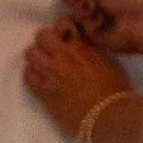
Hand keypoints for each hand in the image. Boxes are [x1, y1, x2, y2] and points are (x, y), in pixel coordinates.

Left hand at [24, 18, 129, 138]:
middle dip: (46, 40)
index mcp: (80, 47)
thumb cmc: (115, 91)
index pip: (61, 24)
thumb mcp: (107, 62)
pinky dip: (32, 74)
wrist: (107, 118)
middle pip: (41, 36)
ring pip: (30, 54)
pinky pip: (27, 76)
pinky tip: (40, 78)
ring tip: (44, 65)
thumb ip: (90, 50)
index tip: (63, 34)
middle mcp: (62, 57)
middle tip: (52, 49)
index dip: (61, 28)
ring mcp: (50, 75)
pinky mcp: (42, 93)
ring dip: (37, 57)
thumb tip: (79, 44)